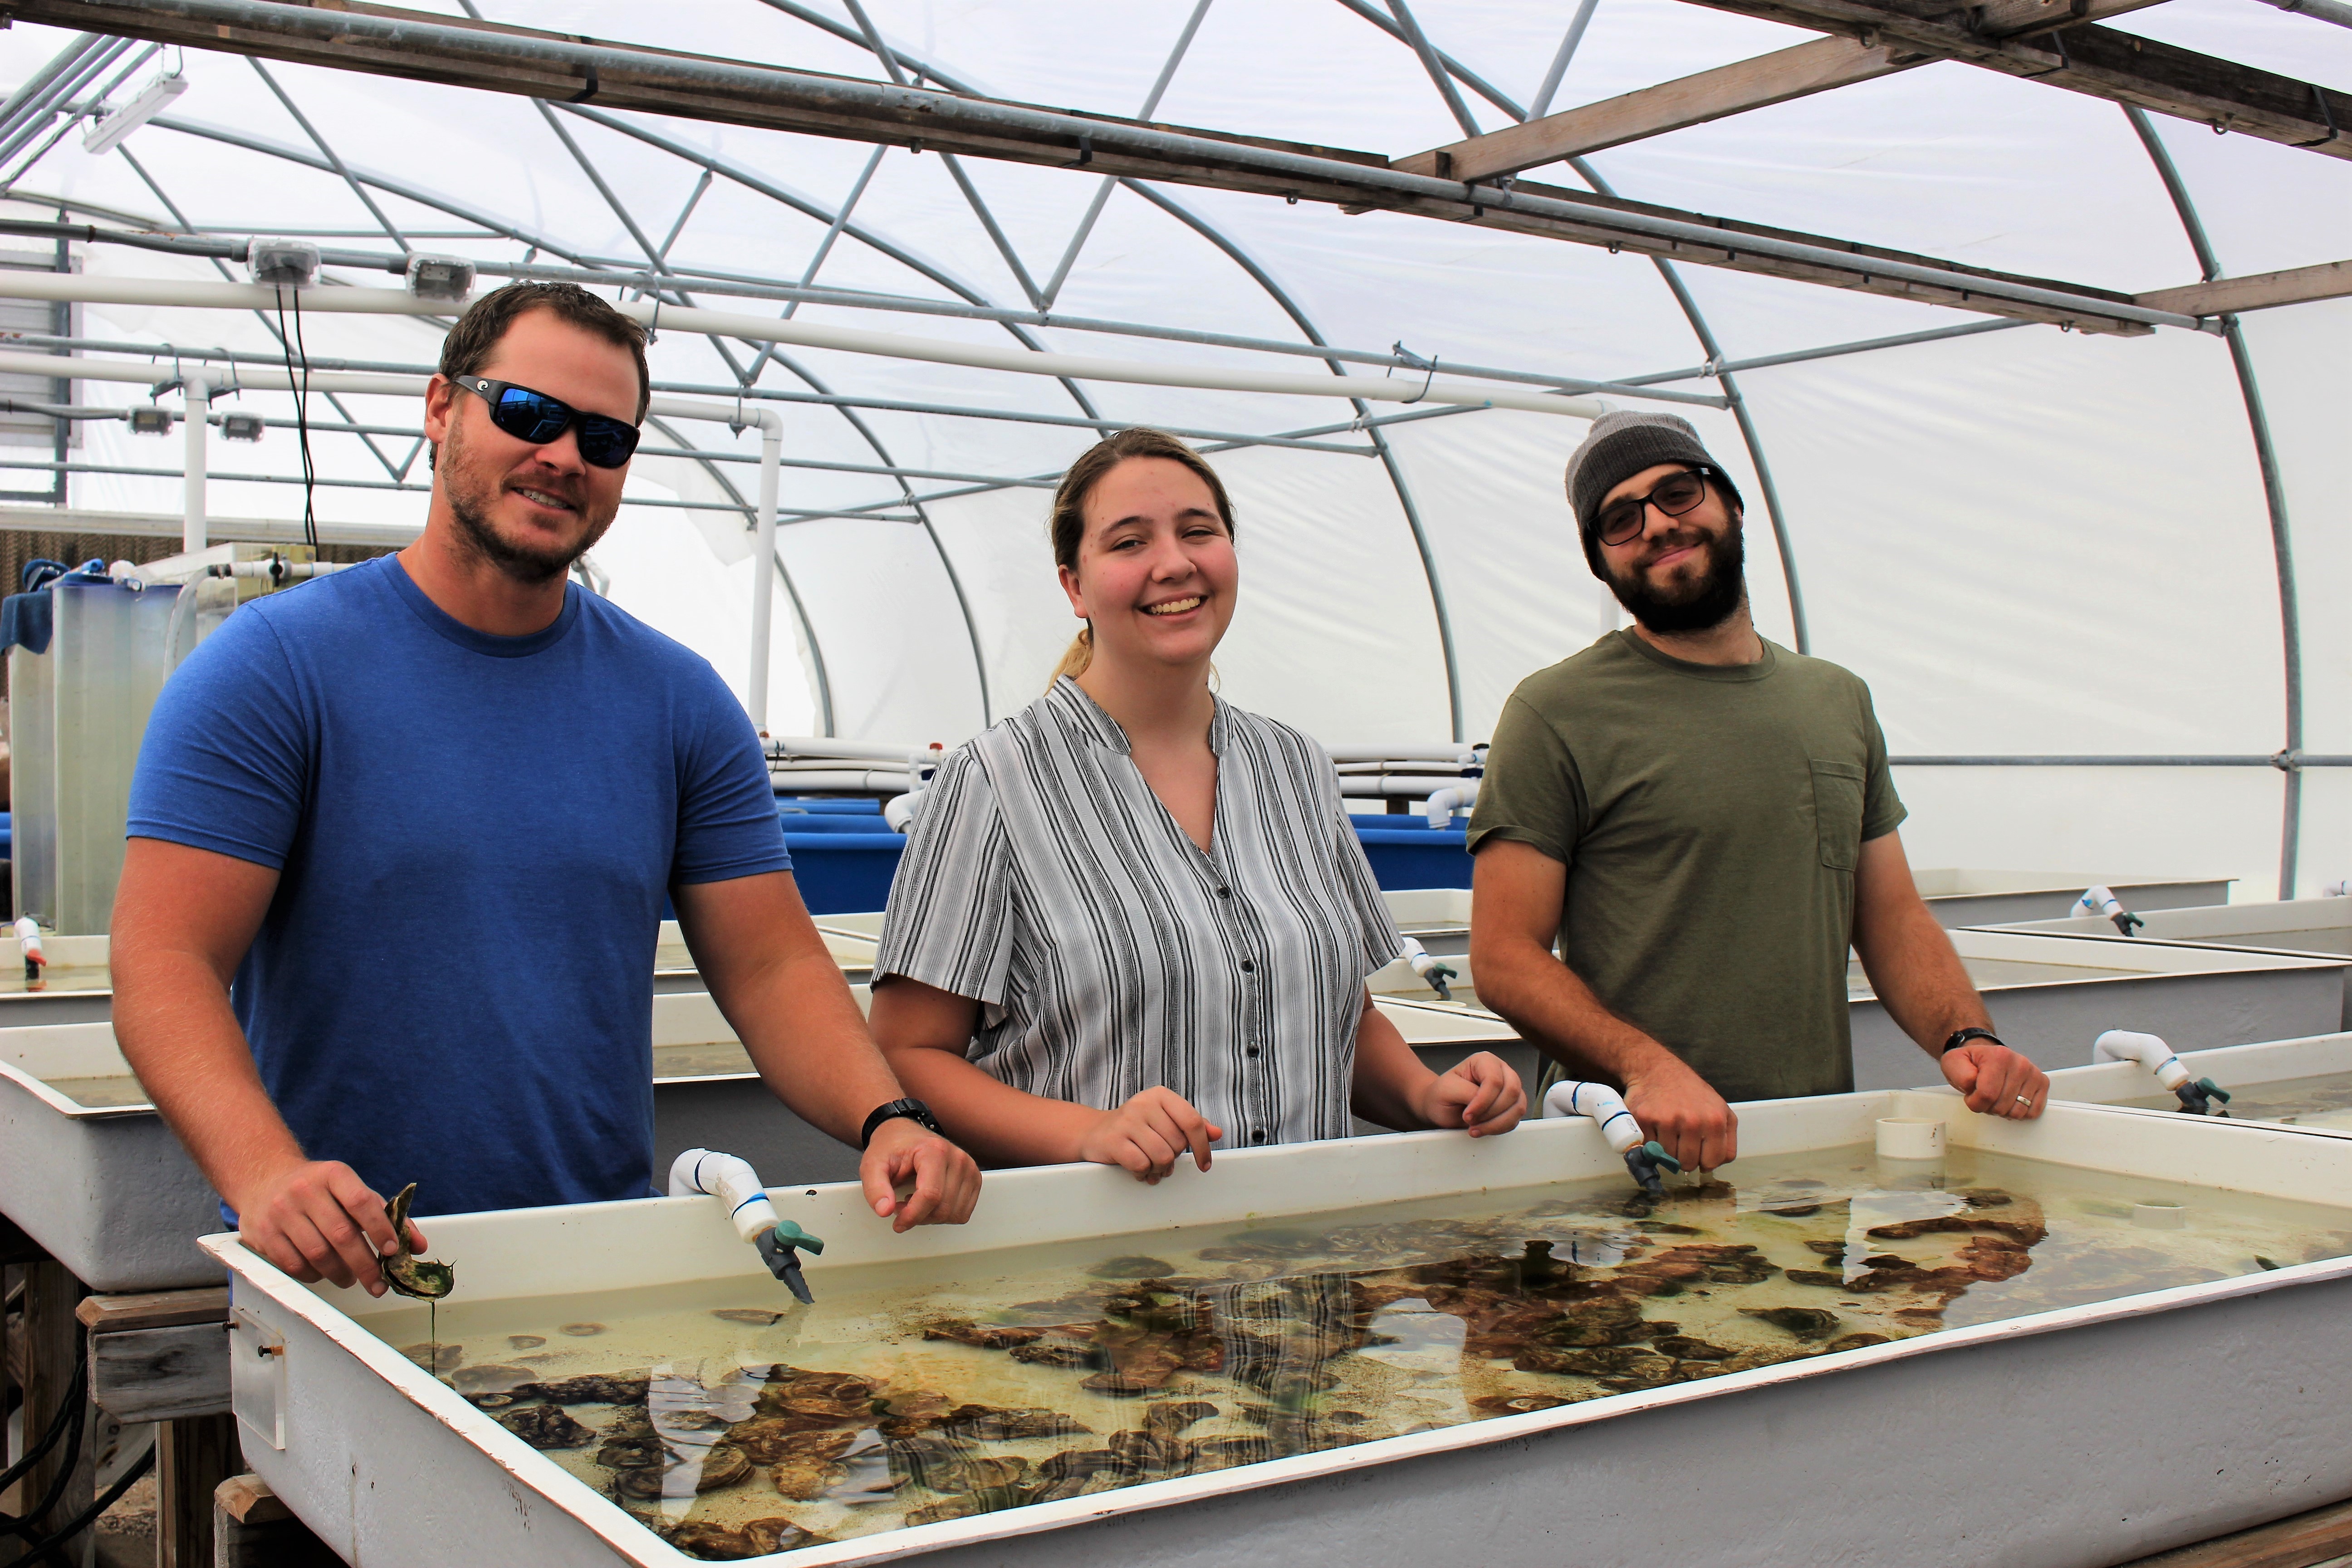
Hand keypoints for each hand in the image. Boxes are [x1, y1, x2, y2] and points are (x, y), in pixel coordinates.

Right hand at [232, 1158, 412, 1296]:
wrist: (263, 1180)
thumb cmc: (320, 1191)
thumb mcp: (351, 1191)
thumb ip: (387, 1216)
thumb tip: (419, 1246)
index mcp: (333, 1174)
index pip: (361, 1202)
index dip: (380, 1229)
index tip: (393, 1252)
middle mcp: (304, 1190)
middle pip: (341, 1235)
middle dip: (365, 1265)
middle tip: (379, 1284)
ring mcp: (280, 1212)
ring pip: (317, 1254)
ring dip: (340, 1274)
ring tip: (351, 1279)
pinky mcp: (263, 1234)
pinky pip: (294, 1265)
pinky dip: (315, 1276)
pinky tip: (324, 1274)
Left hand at [861, 1117, 981, 1232]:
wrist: (904, 1135)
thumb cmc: (891, 1148)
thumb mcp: (872, 1165)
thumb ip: (875, 1188)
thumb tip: (884, 1210)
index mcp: (934, 1151)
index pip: (931, 1195)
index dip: (912, 1215)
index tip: (897, 1222)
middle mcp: (957, 1158)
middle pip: (943, 1208)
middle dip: (918, 1217)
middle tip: (900, 1207)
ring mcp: (969, 1168)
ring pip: (954, 1214)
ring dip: (931, 1217)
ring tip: (914, 1202)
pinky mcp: (974, 1178)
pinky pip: (963, 1213)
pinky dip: (945, 1215)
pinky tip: (929, 1202)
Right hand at [1077, 1088, 1222, 1183]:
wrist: (1096, 1132)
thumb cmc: (1138, 1128)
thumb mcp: (1165, 1121)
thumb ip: (1192, 1126)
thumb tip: (1216, 1133)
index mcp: (1161, 1096)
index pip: (1192, 1121)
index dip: (1202, 1146)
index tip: (1204, 1164)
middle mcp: (1143, 1103)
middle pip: (1178, 1144)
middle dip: (1173, 1158)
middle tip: (1161, 1159)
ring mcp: (1127, 1120)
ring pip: (1162, 1156)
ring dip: (1159, 1169)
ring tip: (1151, 1166)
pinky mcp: (1113, 1140)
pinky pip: (1142, 1165)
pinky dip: (1143, 1173)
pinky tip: (1138, 1169)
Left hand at [1413, 1052, 1526, 1137]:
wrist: (1441, 1105)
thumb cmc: (1442, 1094)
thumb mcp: (1447, 1090)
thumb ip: (1467, 1093)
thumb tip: (1483, 1104)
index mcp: (1484, 1061)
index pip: (1494, 1080)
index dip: (1482, 1101)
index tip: (1467, 1115)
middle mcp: (1501, 1071)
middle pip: (1511, 1092)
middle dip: (1491, 1113)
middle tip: (1471, 1121)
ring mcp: (1509, 1088)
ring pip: (1518, 1107)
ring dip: (1496, 1123)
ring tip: (1475, 1128)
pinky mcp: (1512, 1105)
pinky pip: (1515, 1119)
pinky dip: (1500, 1128)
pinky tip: (1483, 1128)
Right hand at [1623, 1056, 1736, 1171]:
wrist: (1657, 1070)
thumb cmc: (1690, 1092)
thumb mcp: (1720, 1108)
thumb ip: (1726, 1137)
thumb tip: (1714, 1165)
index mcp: (1715, 1121)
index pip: (1713, 1161)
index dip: (1705, 1162)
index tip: (1699, 1154)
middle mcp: (1693, 1121)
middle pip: (1688, 1163)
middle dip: (1684, 1158)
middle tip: (1681, 1143)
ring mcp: (1668, 1120)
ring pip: (1667, 1158)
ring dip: (1666, 1150)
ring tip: (1668, 1131)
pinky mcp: (1645, 1119)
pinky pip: (1649, 1147)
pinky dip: (1651, 1142)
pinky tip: (1655, 1127)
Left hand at [1942, 1041, 2047, 1119]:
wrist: (1984, 1056)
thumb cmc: (1970, 1062)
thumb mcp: (1953, 1062)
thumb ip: (1959, 1074)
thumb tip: (1972, 1084)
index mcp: (1999, 1056)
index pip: (1987, 1095)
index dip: (1975, 1103)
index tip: (1971, 1096)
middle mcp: (2020, 1063)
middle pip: (2002, 1106)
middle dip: (1988, 1107)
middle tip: (1984, 1095)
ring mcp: (2033, 1073)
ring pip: (2017, 1112)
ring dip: (2003, 1111)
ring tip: (1996, 1098)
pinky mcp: (2042, 1083)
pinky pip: (2033, 1111)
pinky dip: (2019, 1112)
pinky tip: (2010, 1101)